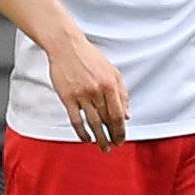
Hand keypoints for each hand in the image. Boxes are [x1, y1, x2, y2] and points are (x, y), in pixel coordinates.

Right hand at [46, 32, 129, 149]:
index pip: (118, 114)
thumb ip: (122, 93)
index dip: (121, 129)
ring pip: (92, 122)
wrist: (67, 47)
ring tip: (103, 147)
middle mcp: (97, 91)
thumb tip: (128, 115)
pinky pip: (75, 119)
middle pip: (106, 120)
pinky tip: (86, 139)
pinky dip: (81, 132)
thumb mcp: (113, 72)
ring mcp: (81, 95)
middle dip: (112, 136)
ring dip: (99, 138)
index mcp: (110, 84)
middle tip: (114, 146)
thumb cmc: (91, 58)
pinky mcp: (67, 97)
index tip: (122, 139)